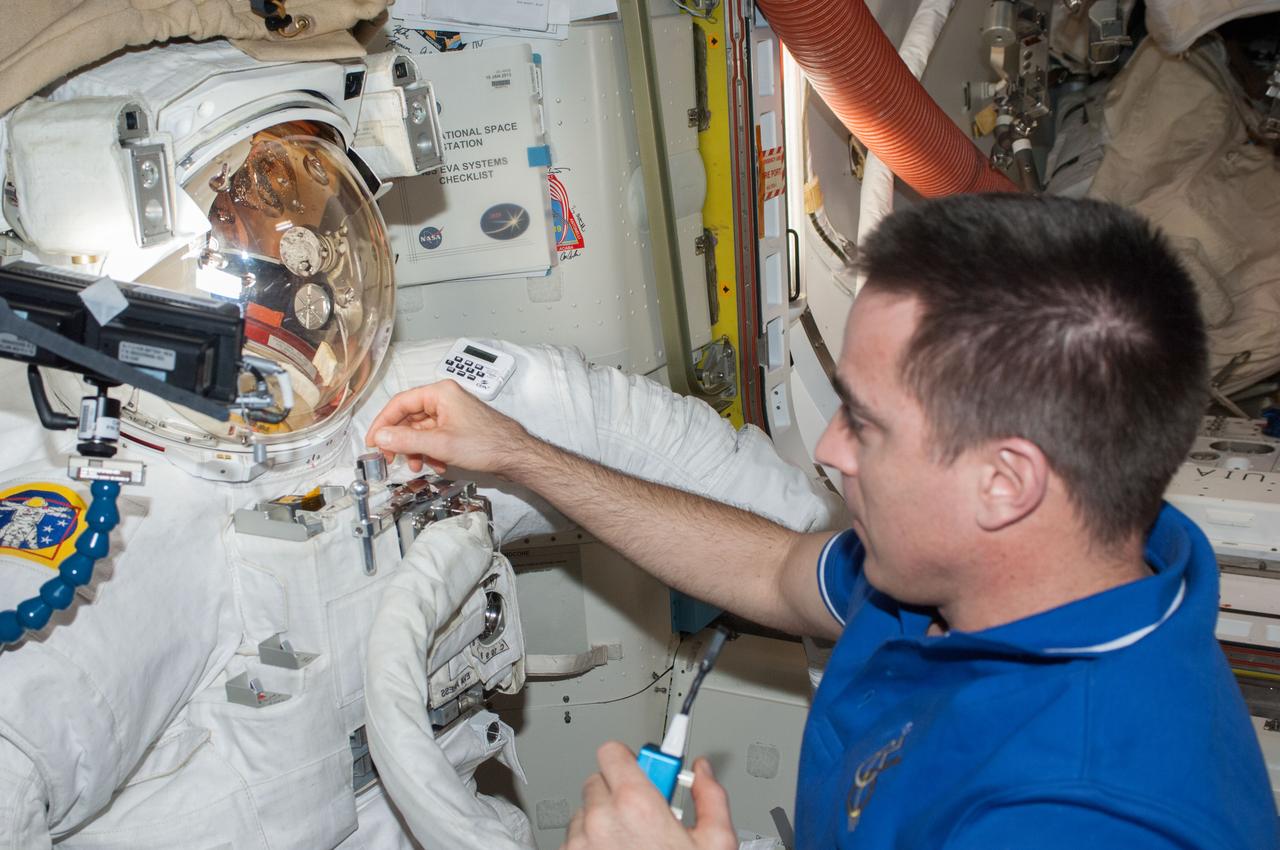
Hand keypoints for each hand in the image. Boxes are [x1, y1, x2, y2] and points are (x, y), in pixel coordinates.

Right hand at [364, 380, 534, 476]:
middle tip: (391, 457)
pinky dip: (431, 452)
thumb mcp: (440, 444)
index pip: (400, 403)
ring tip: (418, 465)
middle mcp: (446, 399)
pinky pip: (434, 437)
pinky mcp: (458, 427)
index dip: (383, 423)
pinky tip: (438, 465)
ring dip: (417, 449)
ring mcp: (452, 413)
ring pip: (421, 430)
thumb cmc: (488, 444)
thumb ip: (406, 439)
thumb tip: (382, 436)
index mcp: (440, 393)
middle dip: (401, 440)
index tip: (373, 441)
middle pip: (409, 417)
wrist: (516, 456)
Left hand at [562, 742, 736, 849]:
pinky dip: (590, 849)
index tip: (641, 771)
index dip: (629, 760)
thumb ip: (710, 797)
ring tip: (631, 848)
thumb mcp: (716, 844)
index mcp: (636, 805)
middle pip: (598, 782)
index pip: (613, 753)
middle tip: (644, 816)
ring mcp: (579, 847)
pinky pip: (573, 844)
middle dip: (619, 793)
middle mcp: (600, 821)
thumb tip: (703, 773)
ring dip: (602, 823)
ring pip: (583, 815)